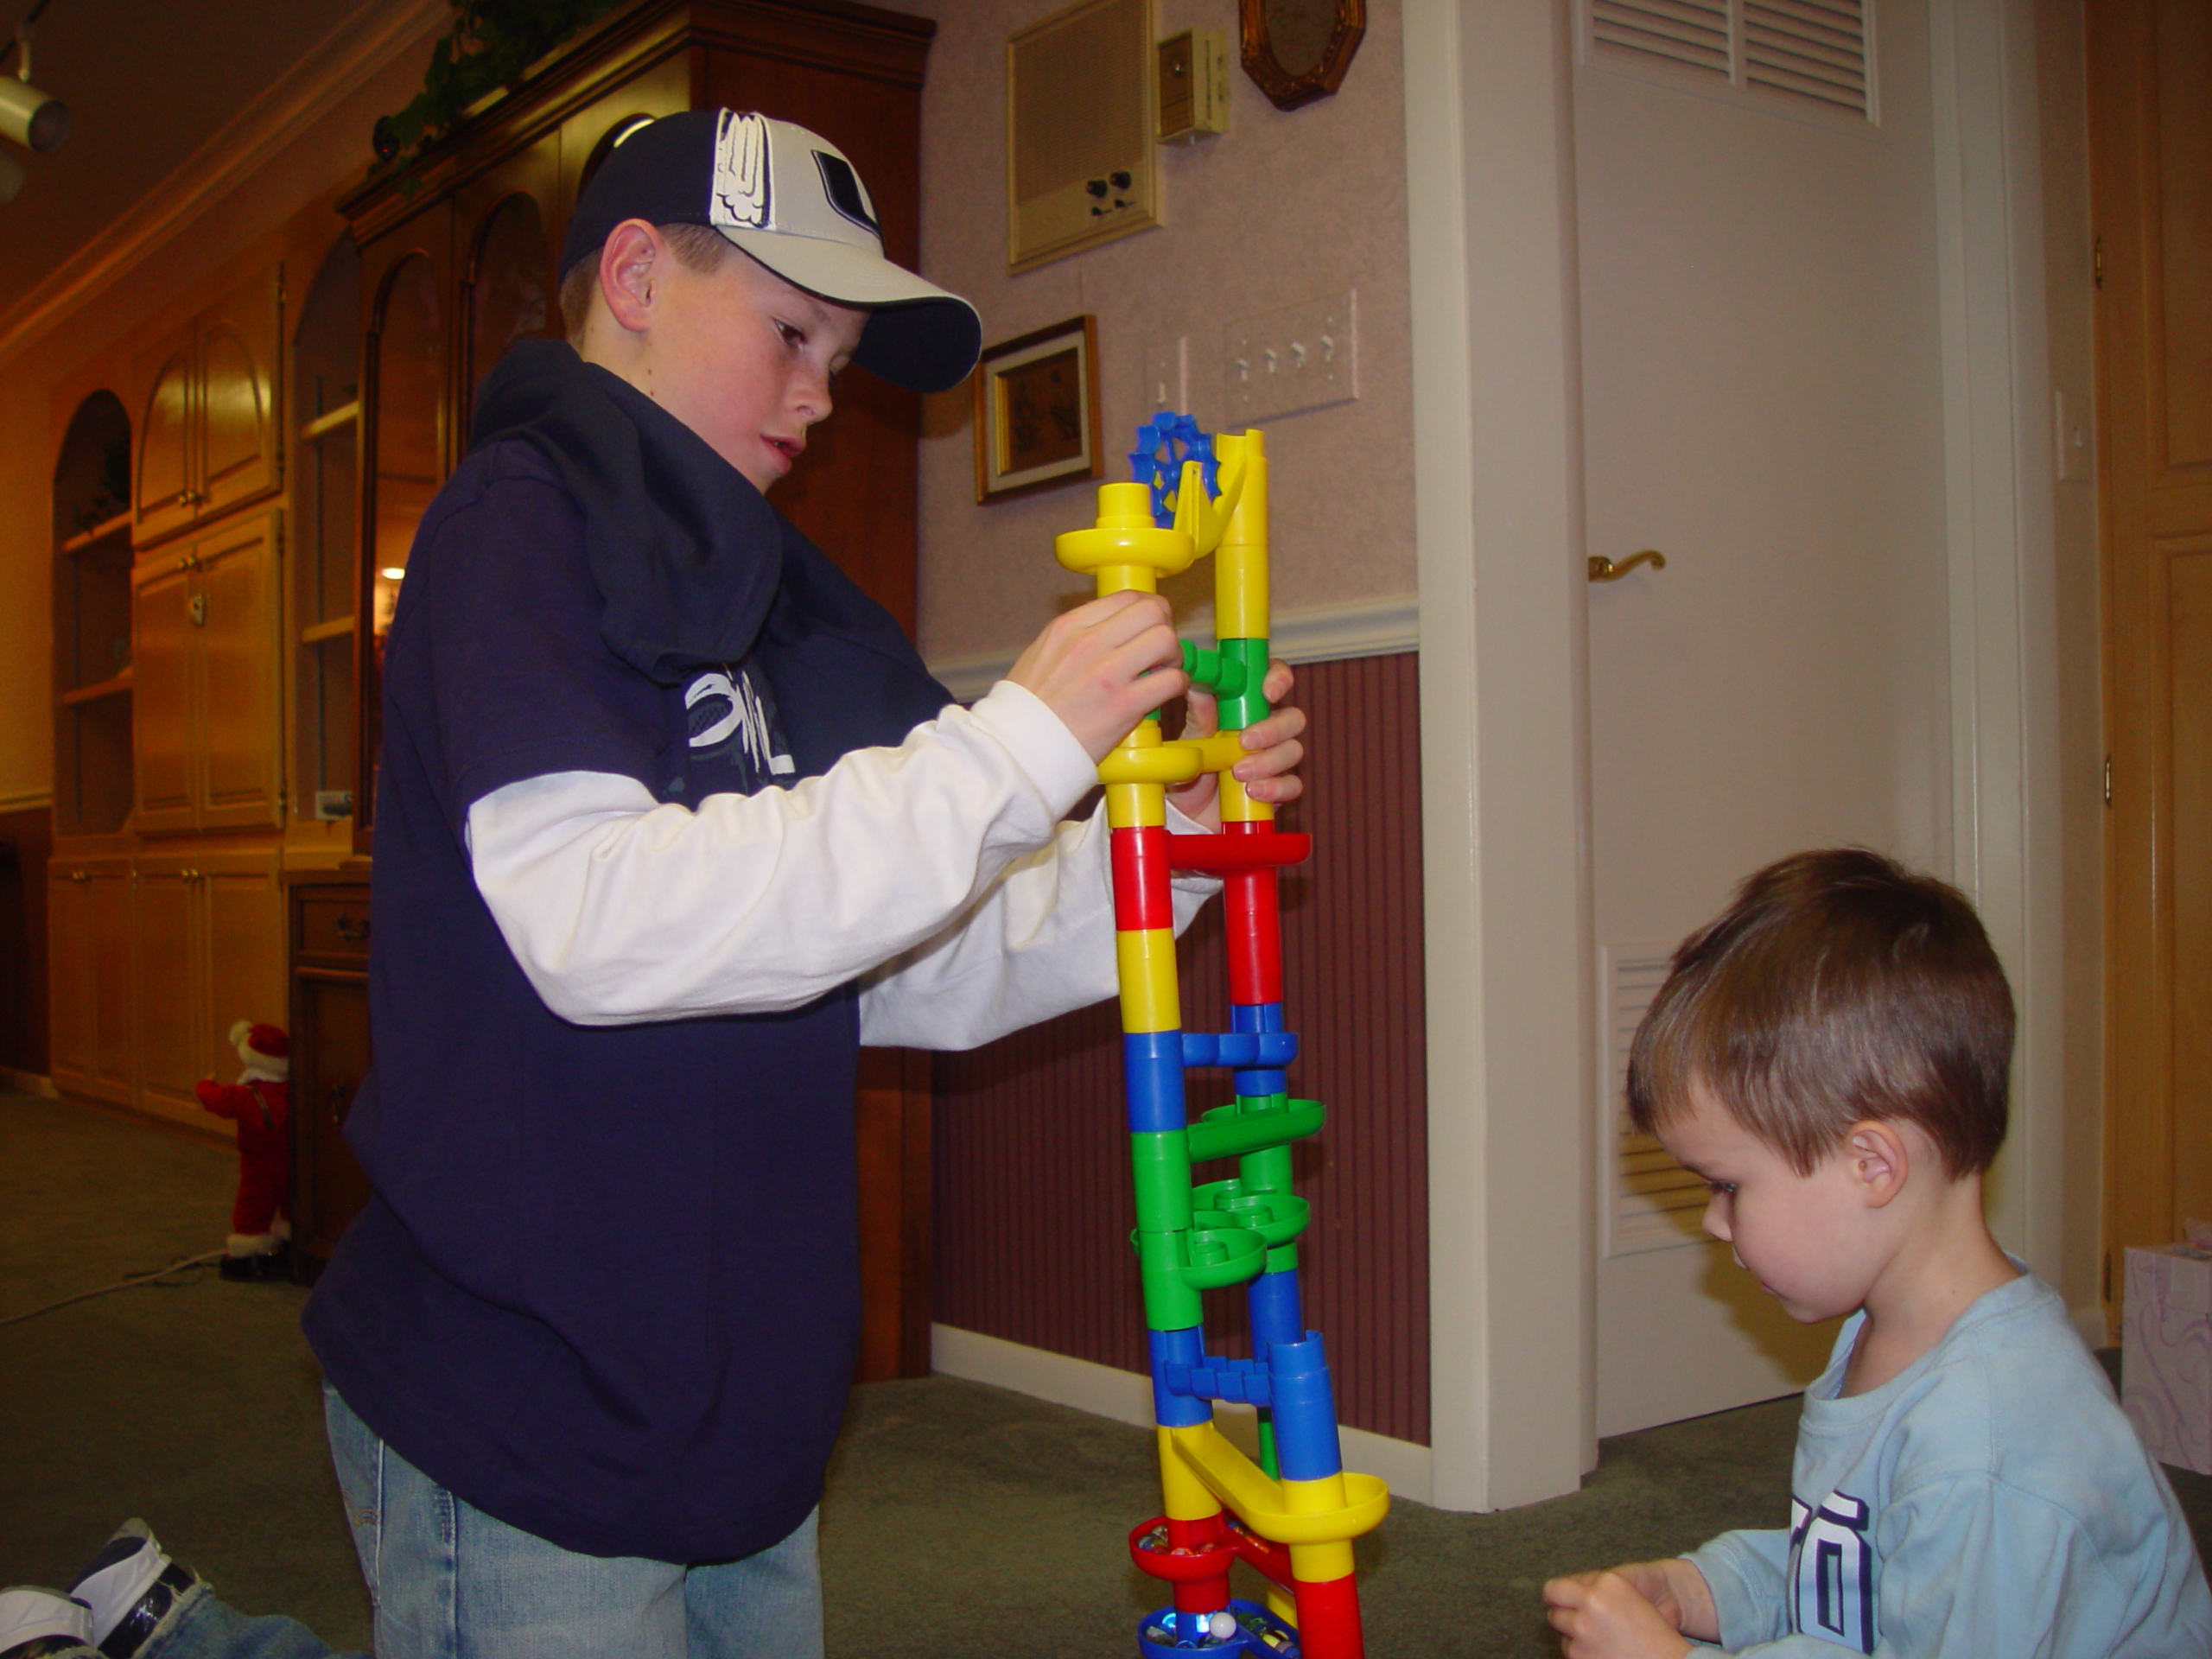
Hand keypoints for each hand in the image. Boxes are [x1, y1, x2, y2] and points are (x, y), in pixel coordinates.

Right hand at [1008, 592, 1187, 762]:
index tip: (1149, 629)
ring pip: (1166, 639)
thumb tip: (1111, 632)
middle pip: (1152, 610)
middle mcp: (1088, 642)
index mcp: (1067, 627)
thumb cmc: (1027, 709)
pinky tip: (1164, 694)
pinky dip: (1176, 684)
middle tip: (1161, 651)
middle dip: (1165, 627)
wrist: (1017, 749)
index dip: (1149, 610)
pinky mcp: (1124, 705)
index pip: (1127, 597)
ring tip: (1163, 672)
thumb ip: (1075, 638)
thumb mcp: (1042, 654)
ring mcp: (1107, 672)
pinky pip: (1171, 680)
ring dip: (1174, 656)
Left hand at [1167, 658, 1306, 832]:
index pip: (1272, 682)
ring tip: (1238, 773)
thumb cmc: (1188, 770)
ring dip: (1269, 760)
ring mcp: (1274, 761)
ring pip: (1294, 750)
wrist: (1183, 814)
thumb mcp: (1189, 742)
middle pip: (1293, 717)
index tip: (1267, 691)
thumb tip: (1198, 685)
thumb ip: (1199, 716)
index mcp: (1245, 709)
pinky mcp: (1277, 790)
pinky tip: (1253, 791)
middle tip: (1245, 741)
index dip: (1279, 678)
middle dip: (1273, 728)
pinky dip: (1276, 788)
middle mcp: (1265, 731)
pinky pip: (1293, 785)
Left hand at [1542, 1569, 1696, 1658]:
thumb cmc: (1653, 1632)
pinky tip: (1603, 1654)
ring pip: (1562, 1633)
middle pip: (1554, 1606)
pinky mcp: (1582, 1655)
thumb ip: (1595, 1591)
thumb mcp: (1627, 1597)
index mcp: (1608, 1581)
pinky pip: (1570, 1652)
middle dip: (1562, 1615)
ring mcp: (1584, 1629)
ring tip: (1600, 1643)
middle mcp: (1592, 1601)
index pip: (1559, 1586)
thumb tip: (1556, 1597)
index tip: (1560, 1603)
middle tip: (1576, 1623)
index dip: (1559, 1597)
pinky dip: (1582, 1655)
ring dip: (1574, 1638)